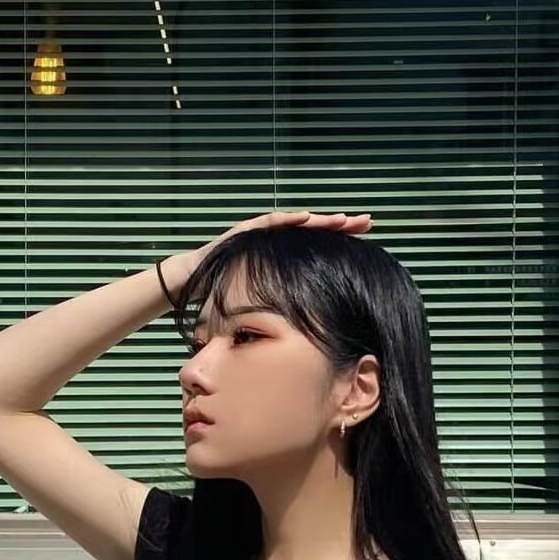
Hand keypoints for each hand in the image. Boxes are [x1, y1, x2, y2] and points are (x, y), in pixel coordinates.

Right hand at [160, 208, 372, 304]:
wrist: (191, 282)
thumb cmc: (226, 296)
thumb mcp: (261, 308)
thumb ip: (281, 314)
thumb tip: (305, 341)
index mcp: (284, 260)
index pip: (318, 249)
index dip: (341, 245)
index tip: (367, 245)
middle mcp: (276, 244)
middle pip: (315, 232)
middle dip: (341, 226)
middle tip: (368, 222)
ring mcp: (260, 233)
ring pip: (296, 224)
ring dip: (321, 221)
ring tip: (344, 219)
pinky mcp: (245, 231)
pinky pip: (269, 224)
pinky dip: (288, 221)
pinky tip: (307, 218)